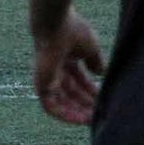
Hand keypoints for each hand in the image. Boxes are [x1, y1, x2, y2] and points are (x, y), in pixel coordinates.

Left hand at [31, 8, 104, 124]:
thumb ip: (95, 62)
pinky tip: (80, 119)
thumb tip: (101, 74)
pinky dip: (65, 114)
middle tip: (99, 113)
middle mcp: (55, 71)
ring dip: (77, 111)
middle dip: (85, 103)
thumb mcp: (90, 49)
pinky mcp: (41, 86)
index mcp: (65, 60)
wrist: (55, 25)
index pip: (78, 80)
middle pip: (71, 93)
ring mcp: (47, 79)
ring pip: (62, 102)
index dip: (90, 90)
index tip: (103, 98)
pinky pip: (52, 106)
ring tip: (92, 119)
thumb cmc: (73, 31)